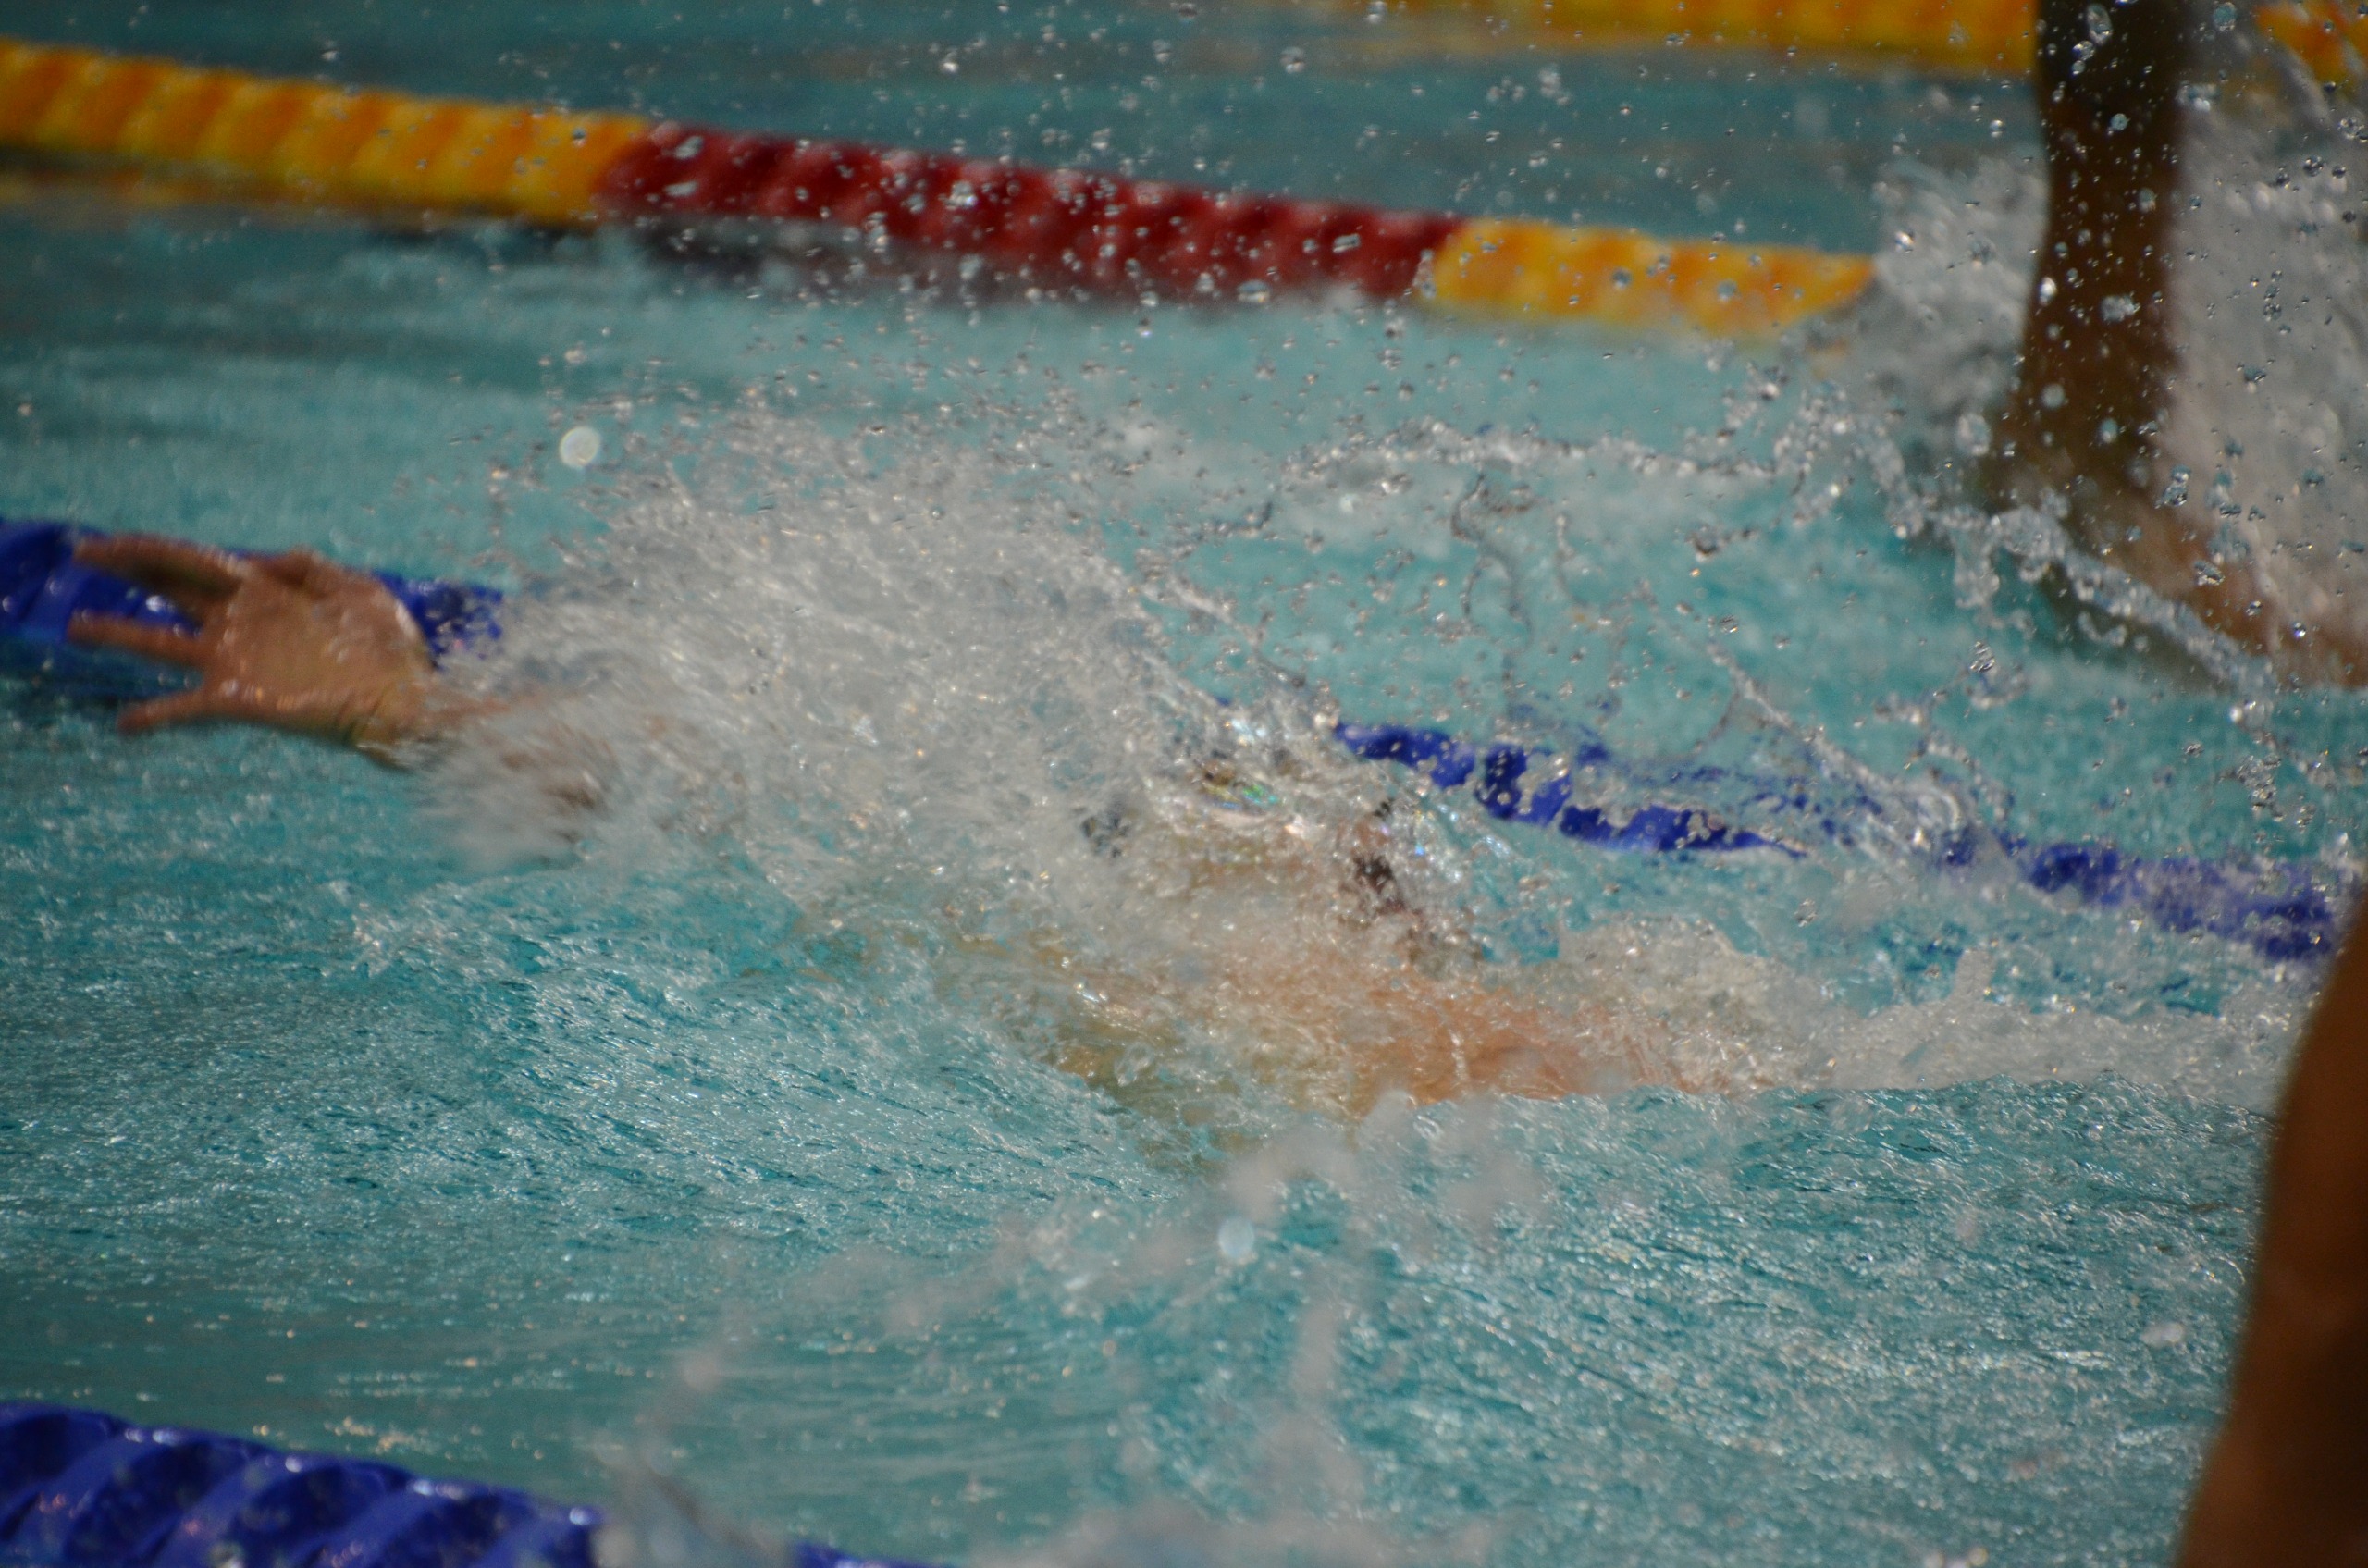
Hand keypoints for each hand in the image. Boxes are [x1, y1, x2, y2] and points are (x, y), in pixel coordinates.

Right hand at [66, 534, 452, 757]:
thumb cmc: (390, 648)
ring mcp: (238, 664)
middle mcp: (242, 626)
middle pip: (173, 591)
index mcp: (266, 593)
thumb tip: (264, 558)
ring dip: (119, 636)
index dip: (154, 549)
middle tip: (82, 556)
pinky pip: (188, 708)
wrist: (407, 701)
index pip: (198, 562)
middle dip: (130, 570)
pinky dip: (156, 716)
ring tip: (76, 627)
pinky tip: (125, 723)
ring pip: (165, 646)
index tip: (110, 542)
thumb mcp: (357, 591)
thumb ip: (311, 568)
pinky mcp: (243, 701)